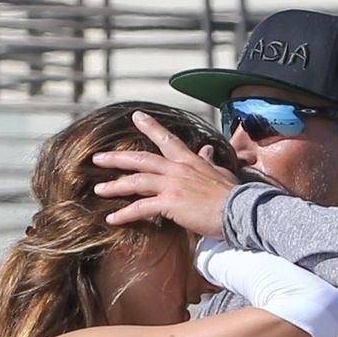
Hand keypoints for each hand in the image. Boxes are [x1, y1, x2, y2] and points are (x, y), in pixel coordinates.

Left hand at [92, 110, 237, 235]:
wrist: (240, 210)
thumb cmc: (233, 196)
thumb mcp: (219, 172)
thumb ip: (208, 162)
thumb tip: (205, 151)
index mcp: (189, 160)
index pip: (166, 138)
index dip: (150, 127)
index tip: (136, 116)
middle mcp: (177, 168)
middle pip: (140, 159)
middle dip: (117, 157)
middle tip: (97, 157)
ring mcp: (172, 185)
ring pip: (135, 181)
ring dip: (114, 186)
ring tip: (98, 189)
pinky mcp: (170, 204)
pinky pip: (141, 208)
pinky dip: (124, 214)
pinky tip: (111, 220)